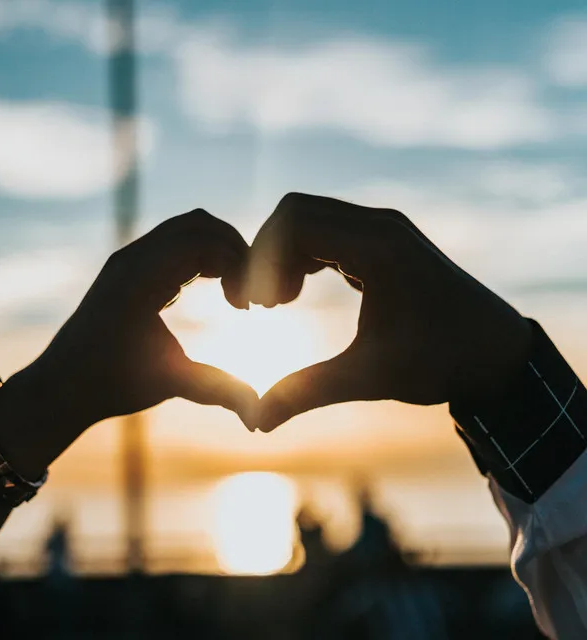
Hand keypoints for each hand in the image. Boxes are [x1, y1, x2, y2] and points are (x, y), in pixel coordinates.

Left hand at [0, 210, 257, 476]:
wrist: (61, 385)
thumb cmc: (111, 385)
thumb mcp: (169, 385)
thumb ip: (217, 391)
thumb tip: (258, 415)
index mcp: (140, 281)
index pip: (203, 243)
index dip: (238, 266)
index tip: (246, 307)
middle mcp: (132, 260)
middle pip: (199, 224)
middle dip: (234, 250)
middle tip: (249, 290)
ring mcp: (128, 259)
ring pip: (186, 228)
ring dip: (219, 249)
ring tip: (234, 289)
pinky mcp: (129, 265)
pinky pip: (173, 241)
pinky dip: (201, 254)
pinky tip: (212, 287)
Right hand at [240, 193, 531, 432]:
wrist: (497, 353)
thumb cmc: (441, 362)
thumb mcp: (369, 377)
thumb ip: (307, 392)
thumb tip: (257, 422)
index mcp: (376, 248)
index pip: (294, 222)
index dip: (262, 259)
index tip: (260, 306)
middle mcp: (380, 226)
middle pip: (297, 213)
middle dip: (268, 254)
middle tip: (265, 305)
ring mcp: (385, 230)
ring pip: (312, 219)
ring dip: (286, 254)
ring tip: (280, 302)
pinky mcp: (387, 242)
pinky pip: (330, 231)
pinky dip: (305, 255)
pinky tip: (300, 292)